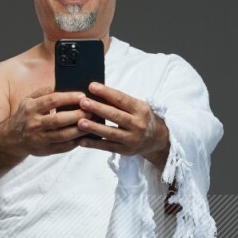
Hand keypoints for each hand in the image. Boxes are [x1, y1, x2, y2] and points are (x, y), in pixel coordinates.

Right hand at [9, 86, 87, 156]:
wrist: (12, 139)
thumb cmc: (25, 116)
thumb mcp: (28, 100)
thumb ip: (43, 92)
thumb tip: (60, 83)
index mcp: (31, 108)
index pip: (52, 101)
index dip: (69, 98)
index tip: (82, 96)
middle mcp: (35, 124)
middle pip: (59, 119)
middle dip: (77, 115)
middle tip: (90, 111)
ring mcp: (40, 138)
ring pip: (63, 135)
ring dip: (79, 130)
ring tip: (91, 124)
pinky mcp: (45, 150)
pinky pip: (63, 147)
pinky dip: (75, 142)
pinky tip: (84, 137)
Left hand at [77, 83, 178, 214]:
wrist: (157, 139)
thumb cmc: (141, 118)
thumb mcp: (136, 107)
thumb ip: (120, 102)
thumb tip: (97, 93)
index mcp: (140, 109)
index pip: (121, 99)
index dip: (106, 92)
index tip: (92, 86)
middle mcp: (138, 124)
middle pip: (115, 116)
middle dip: (98, 108)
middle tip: (83, 102)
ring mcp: (132, 139)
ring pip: (110, 133)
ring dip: (94, 128)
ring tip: (80, 122)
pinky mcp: (125, 151)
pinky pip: (108, 147)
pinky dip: (94, 144)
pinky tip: (82, 141)